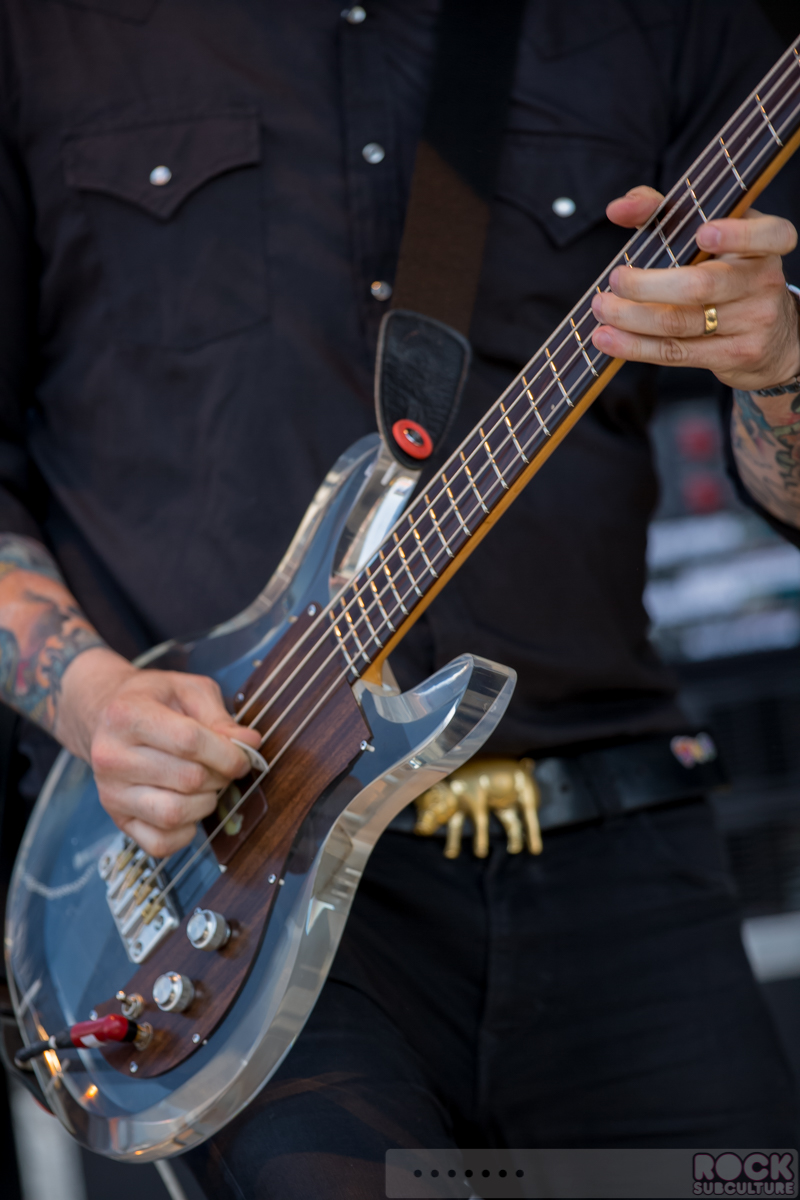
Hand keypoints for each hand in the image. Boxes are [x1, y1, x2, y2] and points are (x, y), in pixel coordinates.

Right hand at [56, 646, 260, 855]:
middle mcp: (111, 757)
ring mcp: (110, 793)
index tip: (243, 755)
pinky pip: (161, 843)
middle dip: (220, 775)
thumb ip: (220, 716)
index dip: (228, 753)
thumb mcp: (186, 690)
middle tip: (224, 767)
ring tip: (206, 785)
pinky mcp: (117, 820)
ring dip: (206, 803)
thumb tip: (250, 743)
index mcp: (126, 715)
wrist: (106, 719)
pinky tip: (189, 807)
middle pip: (188, 779)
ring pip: (174, 814)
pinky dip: (186, 832)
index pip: (190, 742)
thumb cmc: (153, 701)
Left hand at [591, 185, 799, 391]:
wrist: (773, 337)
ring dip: (631, 318)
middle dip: (647, 285)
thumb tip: (619, 209)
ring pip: (681, 322)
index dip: (737, 234)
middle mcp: (764, 281)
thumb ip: (665, 211)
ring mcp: (753, 322)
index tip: (701, 232)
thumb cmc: (727, 273)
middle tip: (614, 280)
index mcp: (764, 245)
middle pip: (701, 285)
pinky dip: (636, 346)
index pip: (768, 235)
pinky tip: (609, 339)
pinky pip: (677, 352)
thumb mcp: (711, 236)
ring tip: (601, 308)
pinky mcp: (736, 355)